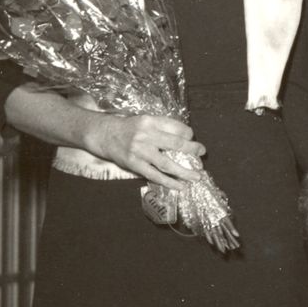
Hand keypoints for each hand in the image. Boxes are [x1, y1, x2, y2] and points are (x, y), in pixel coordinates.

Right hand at [85, 113, 206, 190]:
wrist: (105, 135)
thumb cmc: (130, 128)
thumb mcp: (146, 120)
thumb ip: (163, 127)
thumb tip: (186, 138)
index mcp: (152, 121)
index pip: (177, 127)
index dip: (188, 134)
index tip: (192, 139)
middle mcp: (146, 135)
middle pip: (176, 144)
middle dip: (192, 150)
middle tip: (202, 154)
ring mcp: (140, 151)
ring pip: (167, 164)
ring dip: (184, 172)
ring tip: (197, 176)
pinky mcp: (134, 164)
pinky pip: (154, 175)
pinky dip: (169, 182)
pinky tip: (180, 186)